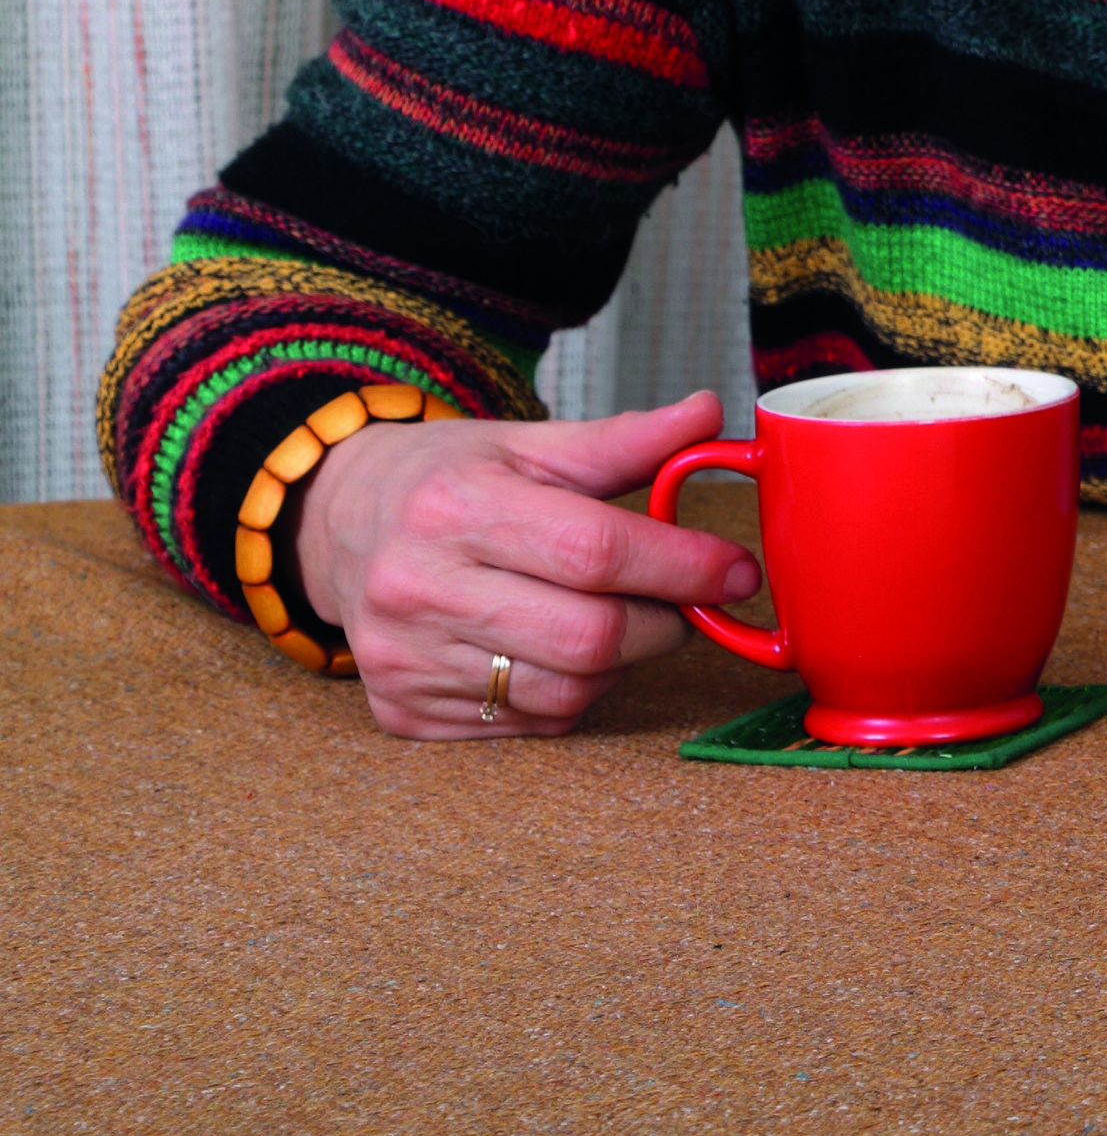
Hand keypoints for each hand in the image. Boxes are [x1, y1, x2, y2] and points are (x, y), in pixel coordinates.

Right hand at [288, 392, 762, 739]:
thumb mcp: (529, 443)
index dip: (684, 566)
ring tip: (618, 619)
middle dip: (665, 623)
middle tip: (687, 602)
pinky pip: (529, 722)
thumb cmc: (450, 479)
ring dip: (621, 663)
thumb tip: (709, 413)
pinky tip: (558, 648)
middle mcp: (418, 587)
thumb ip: (623, 440)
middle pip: (588, 636)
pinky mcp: (403, 711)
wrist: (339, 524)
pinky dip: (570, 692)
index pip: (595, 551)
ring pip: (566, 691)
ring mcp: (403, 658)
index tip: (738, 570)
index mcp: (455, 506)